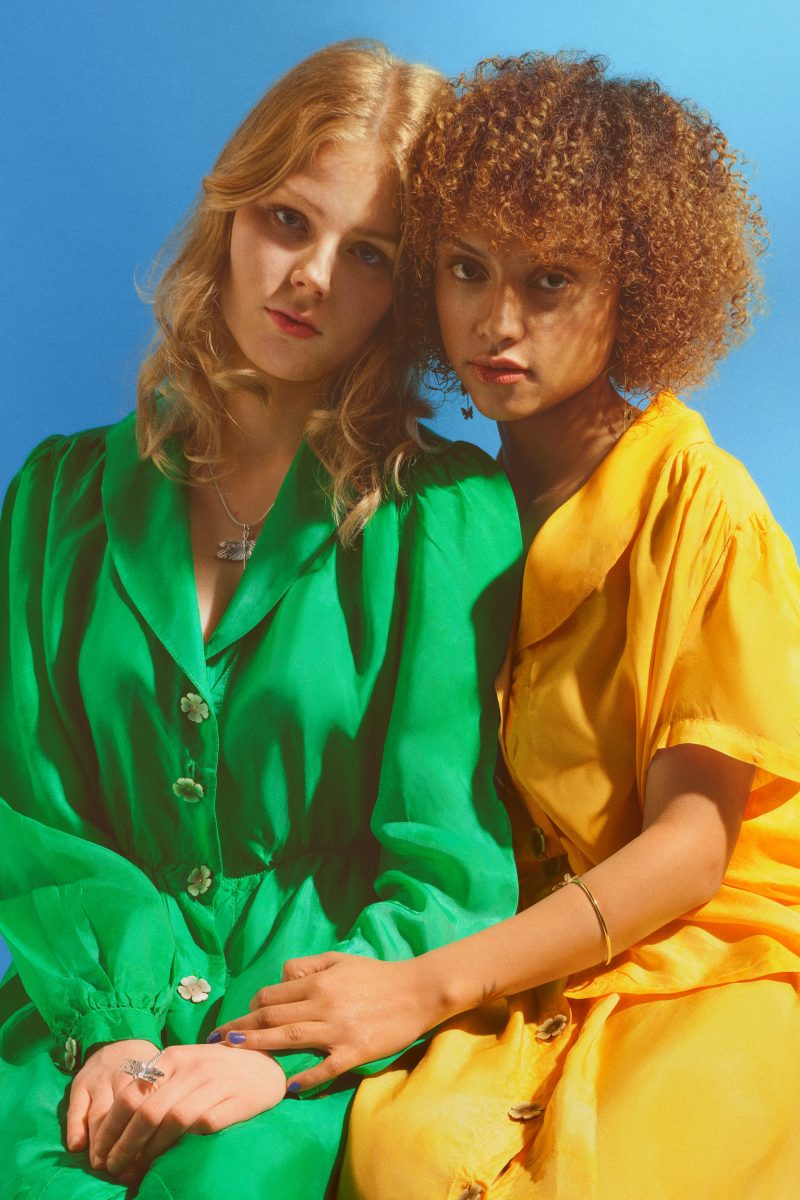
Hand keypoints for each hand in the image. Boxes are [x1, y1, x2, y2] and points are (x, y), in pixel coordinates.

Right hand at [67, 1039, 159, 1164]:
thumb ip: (163, 1100)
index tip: (143, 1161)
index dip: (145, 1137)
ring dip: (99, 1142)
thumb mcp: (160, 1076)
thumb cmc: (146, 1068)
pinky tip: (78, 1147)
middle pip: (123, 1114)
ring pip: (100, 1114)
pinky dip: (76, 1128)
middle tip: (120, 1167)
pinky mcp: (81, 1083)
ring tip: (101, 1164)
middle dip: (121, 1144)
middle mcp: (123, 1075)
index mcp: (148, 1074)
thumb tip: (172, 1136)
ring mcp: (100, 1079)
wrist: (120, 1038)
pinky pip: (76, 1108)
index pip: (148, 1108)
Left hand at [71, 1042, 286, 1182]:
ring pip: (171, 1121)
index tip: (99, 1154)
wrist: (263, 1066)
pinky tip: (169, 1162)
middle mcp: (191, 1068)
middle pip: (147, 1111)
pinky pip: (201, 1127)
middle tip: (111, 1169)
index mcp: (172, 1058)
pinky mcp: (234, 1102)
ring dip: (148, 1152)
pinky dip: (181, 1148)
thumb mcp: (183, 1068)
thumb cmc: (216, 1070)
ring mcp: (213, 1084)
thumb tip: (117, 1123)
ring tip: (134, 1172)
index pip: (130, 1094)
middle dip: (123, 1146)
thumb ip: (155, 1086)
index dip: (110, 1128)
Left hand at [211, 952, 440, 1091]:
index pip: (273, 995)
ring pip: (289, 1039)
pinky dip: (304, 1079)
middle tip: (217, 1040)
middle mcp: (323, 1005)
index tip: (239, 1018)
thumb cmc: (377, 975)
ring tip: (234, 1052)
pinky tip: (287, 1088)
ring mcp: (337, 1031)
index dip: (251, 1006)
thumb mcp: (340, 960)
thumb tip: (281, 979)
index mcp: (319, 983)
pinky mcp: (354, 1052)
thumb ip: (309, 967)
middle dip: (241, 1028)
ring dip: (257, 1046)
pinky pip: (324, 1068)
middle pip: (272, 1017)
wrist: (417, 991)